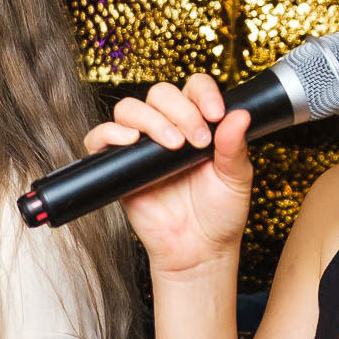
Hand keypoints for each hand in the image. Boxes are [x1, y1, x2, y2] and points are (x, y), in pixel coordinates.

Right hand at [80, 74, 252, 275]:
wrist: (198, 251)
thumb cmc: (219, 214)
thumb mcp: (236, 179)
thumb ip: (235, 146)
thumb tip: (239, 115)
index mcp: (198, 124)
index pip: (194, 88)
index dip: (203, 93)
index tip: (216, 115)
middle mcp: (168, 129)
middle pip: (160, 93)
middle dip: (180, 110)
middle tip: (196, 140)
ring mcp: (141, 147)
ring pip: (129, 108)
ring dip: (150, 119)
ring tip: (171, 145)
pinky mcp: (118, 167)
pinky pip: (99, 139)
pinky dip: (109, 133)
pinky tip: (130, 141)